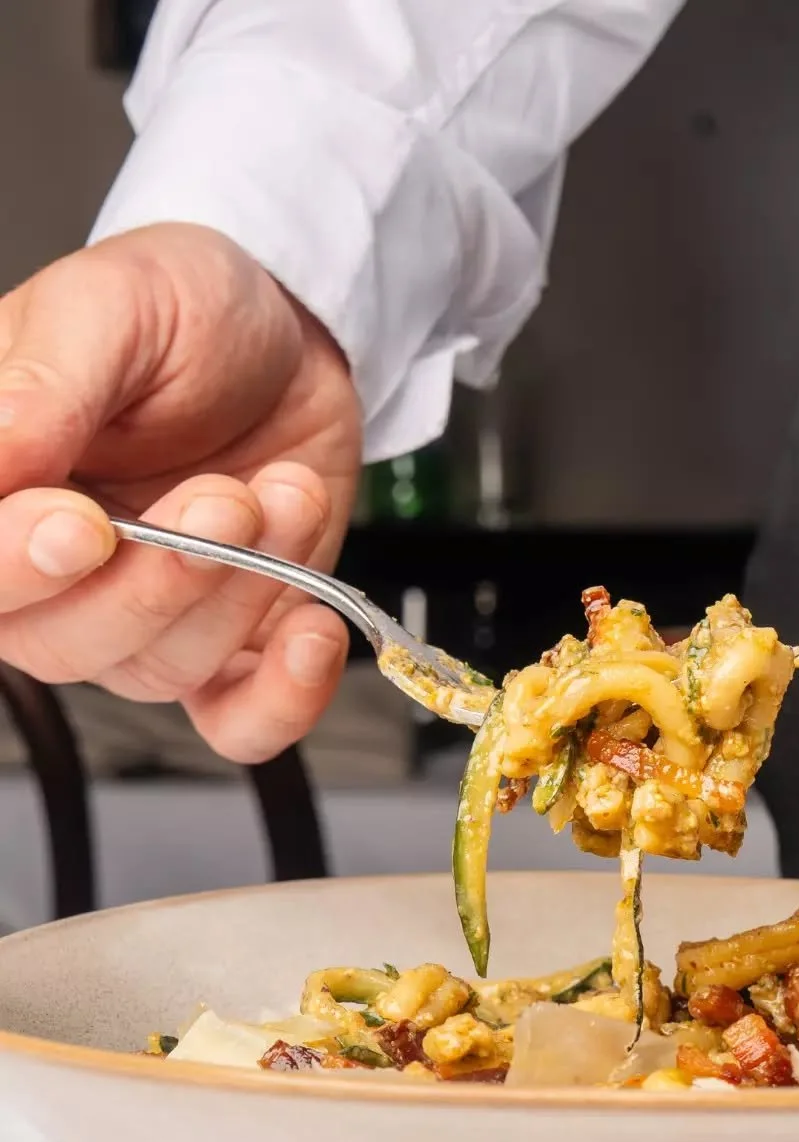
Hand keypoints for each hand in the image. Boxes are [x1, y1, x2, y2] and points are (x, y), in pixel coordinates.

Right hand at [0, 223, 359, 760]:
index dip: (17, 567)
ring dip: (240, 591)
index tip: (81, 525)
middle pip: (64, 642)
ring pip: (161, 667)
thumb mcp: (113, 306)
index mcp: (2, 487)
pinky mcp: (231, 640)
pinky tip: (312, 634)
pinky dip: (282, 701)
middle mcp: (58, 572)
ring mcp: (145, 615)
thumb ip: (45, 386)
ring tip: (285, 494)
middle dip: (159, 578)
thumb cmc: (191, 313)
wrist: (296, 336)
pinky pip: (240, 723)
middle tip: (225, 498)